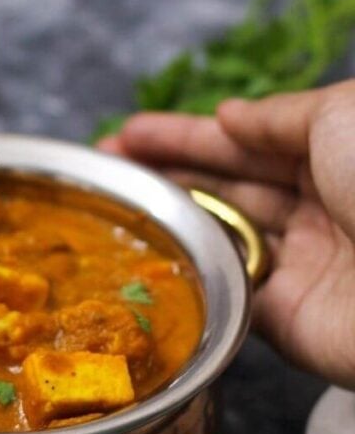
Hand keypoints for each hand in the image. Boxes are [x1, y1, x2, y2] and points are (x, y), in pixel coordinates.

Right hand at [98, 82, 354, 388]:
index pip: (243, 142)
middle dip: (162, 173)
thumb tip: (230, 114)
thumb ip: (277, 117)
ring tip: (110, 202)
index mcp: (333, 155)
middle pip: (224, 187)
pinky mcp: (286, 320)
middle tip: (103, 166)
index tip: (129, 132)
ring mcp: (301, 265)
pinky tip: (146, 257)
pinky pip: (226, 294)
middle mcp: (316, 209)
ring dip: (165, 220)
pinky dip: (189, 276)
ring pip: (217, 237)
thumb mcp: (339, 117)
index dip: (184, 135)